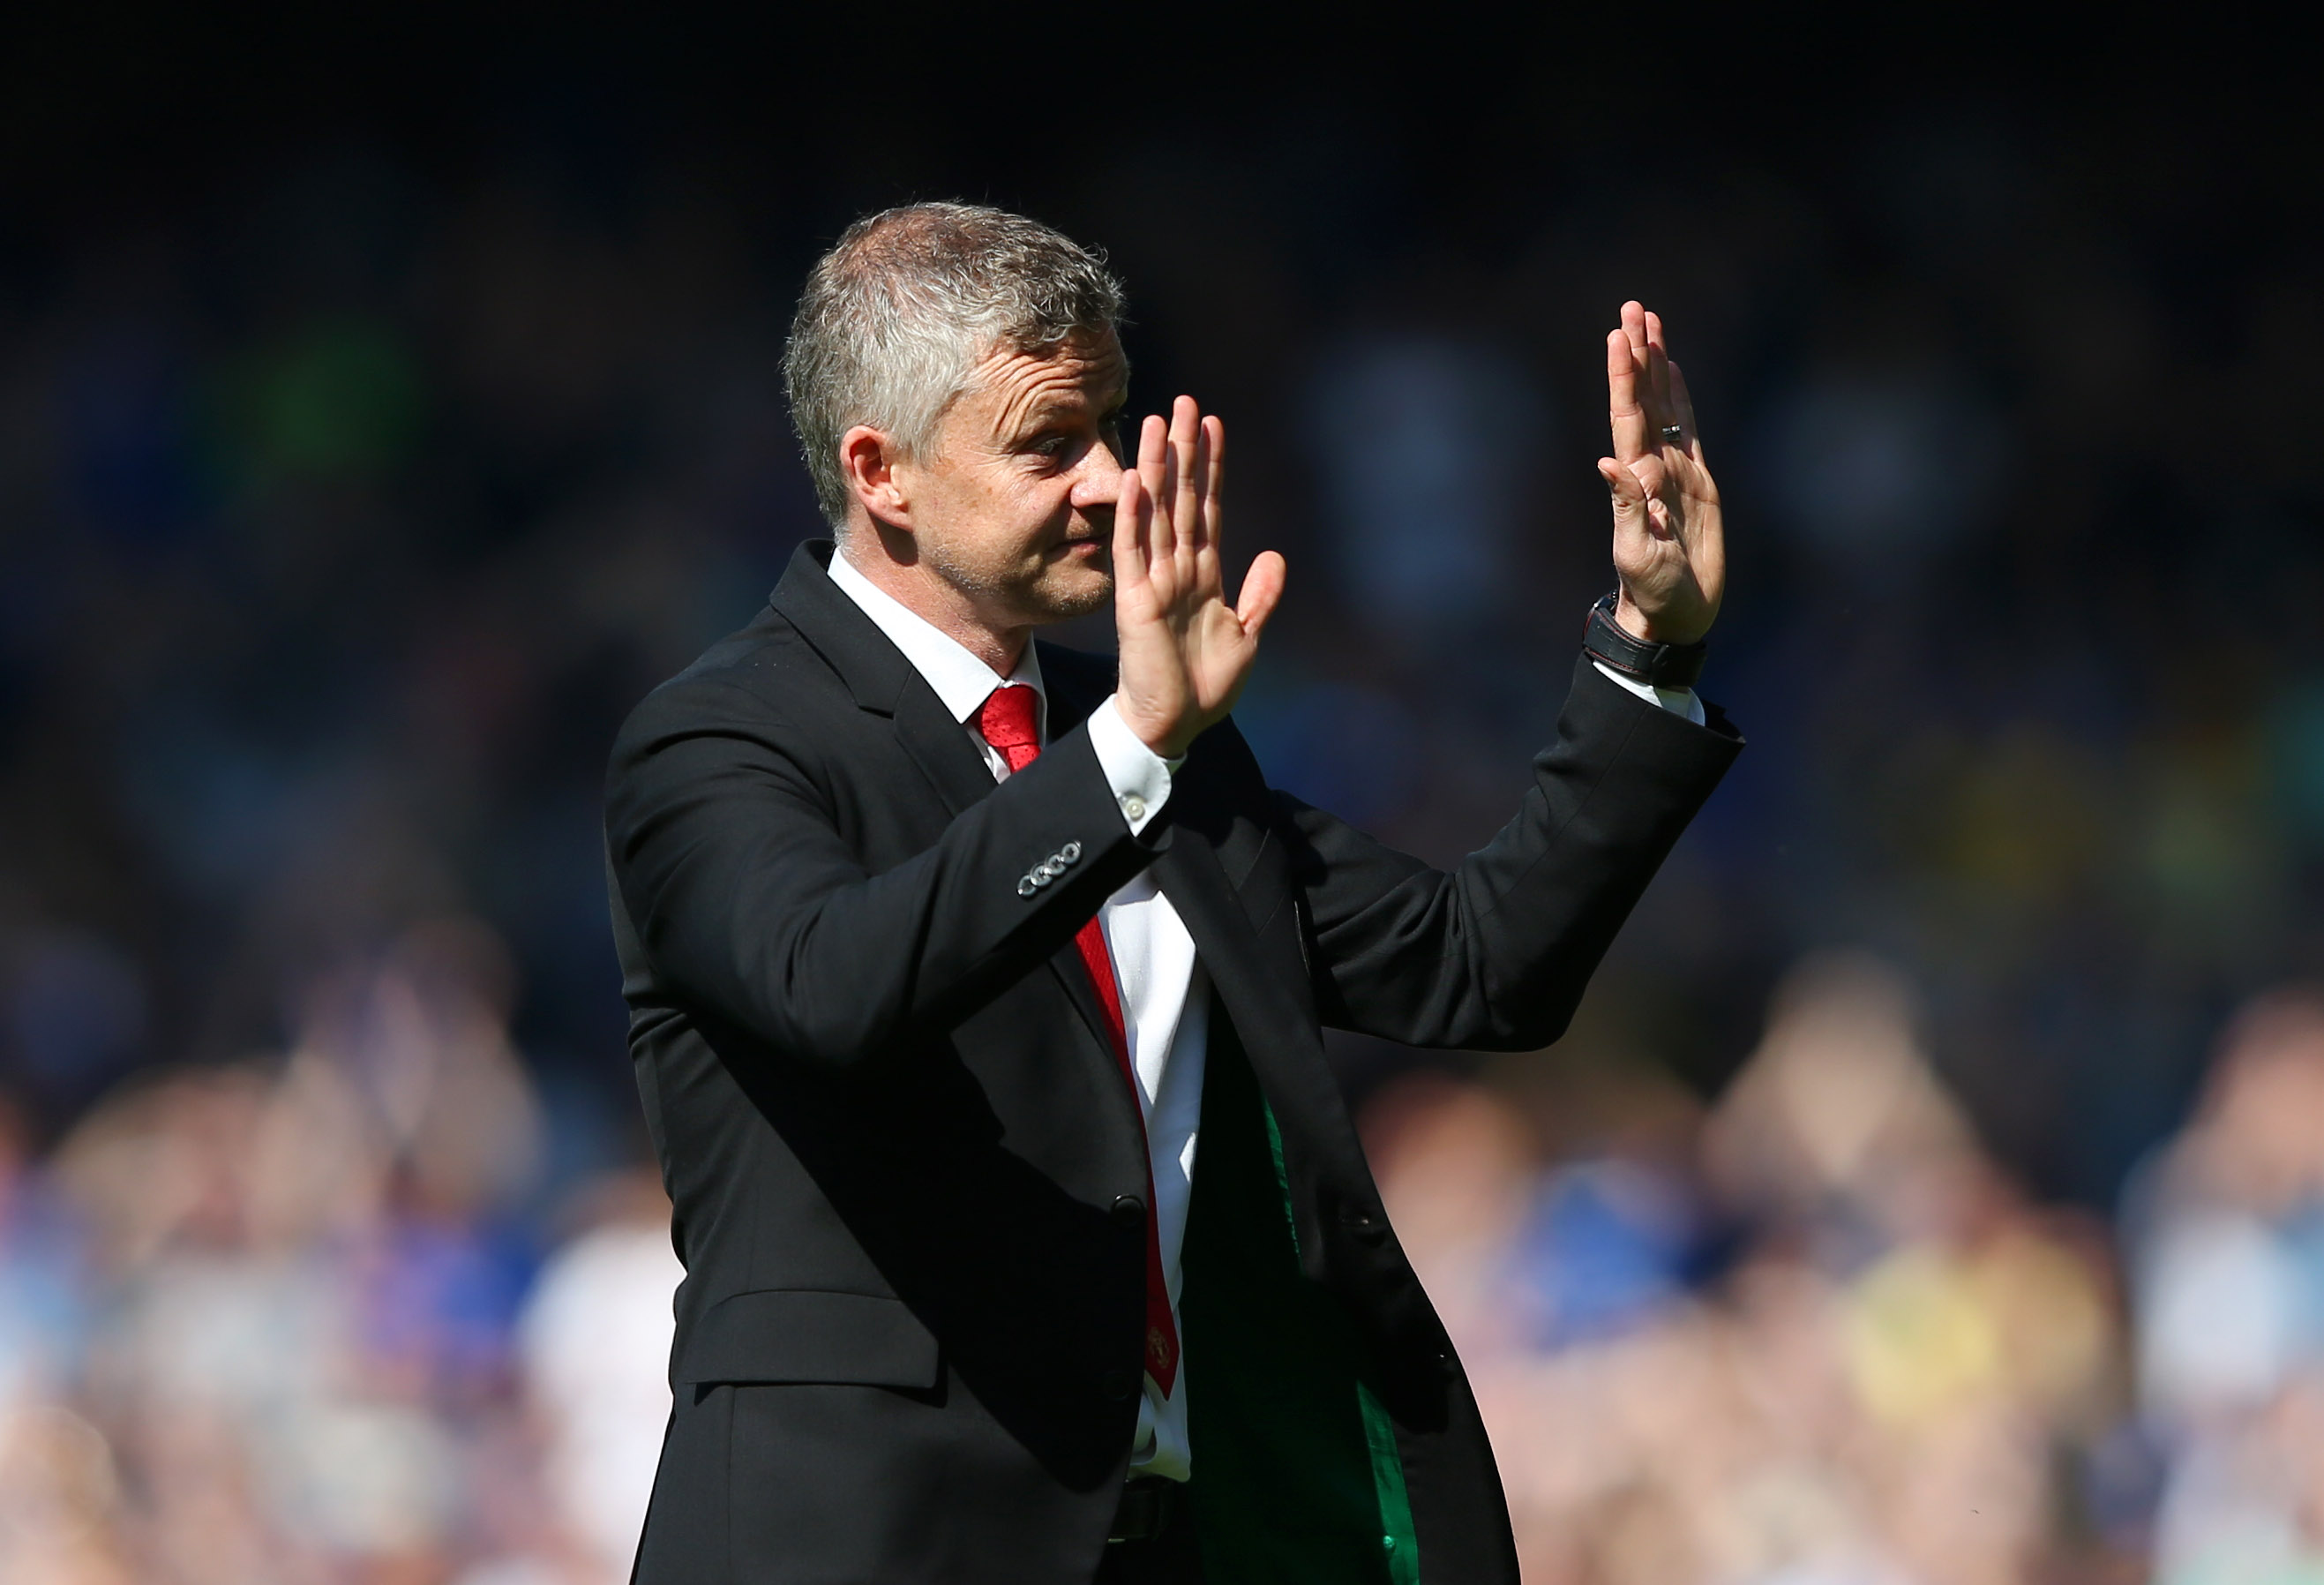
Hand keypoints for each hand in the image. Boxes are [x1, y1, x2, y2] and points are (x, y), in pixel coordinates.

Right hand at [1112, 396, 1286, 757]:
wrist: (1174, 726)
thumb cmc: (1205, 687)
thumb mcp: (1246, 637)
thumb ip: (1259, 596)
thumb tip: (1273, 555)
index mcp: (1203, 575)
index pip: (1207, 509)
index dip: (1212, 467)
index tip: (1214, 424)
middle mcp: (1176, 570)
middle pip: (1181, 498)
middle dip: (1185, 451)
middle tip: (1185, 402)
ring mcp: (1153, 582)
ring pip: (1155, 512)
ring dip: (1157, 468)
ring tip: (1158, 423)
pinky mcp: (1134, 602)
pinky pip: (1131, 551)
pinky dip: (1133, 516)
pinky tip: (1135, 480)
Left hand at [1599, 301, 1723, 645]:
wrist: (1677, 613)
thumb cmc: (1652, 589)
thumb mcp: (1637, 551)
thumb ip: (1627, 507)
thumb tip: (1609, 463)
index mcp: (1636, 479)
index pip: (1627, 416)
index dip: (1622, 376)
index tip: (1618, 337)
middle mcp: (1652, 466)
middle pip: (1644, 398)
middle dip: (1637, 354)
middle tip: (1631, 308)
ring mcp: (1675, 470)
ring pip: (1666, 405)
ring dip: (1656, 365)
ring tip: (1649, 323)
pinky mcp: (1699, 481)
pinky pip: (1688, 429)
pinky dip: (1681, 398)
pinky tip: (1674, 370)